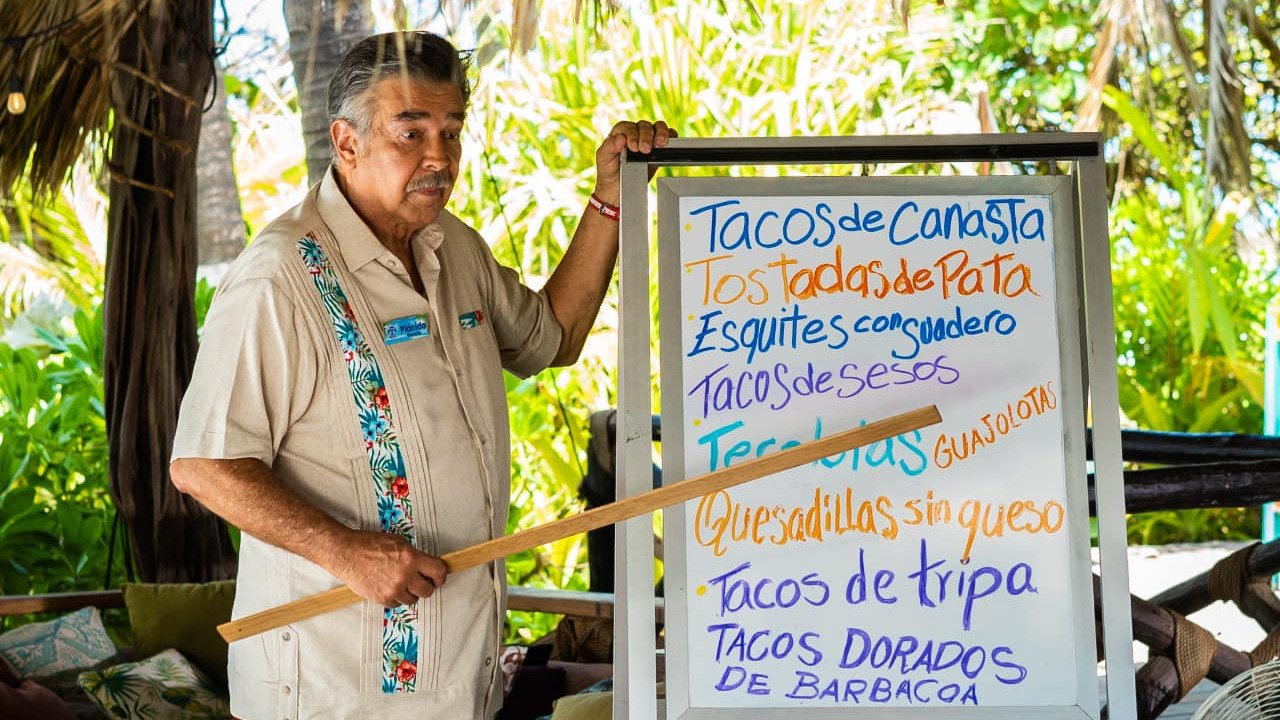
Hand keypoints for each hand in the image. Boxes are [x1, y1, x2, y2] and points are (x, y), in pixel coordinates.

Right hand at [328, 528, 446, 606]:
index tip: (439, 578)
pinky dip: (396, 598)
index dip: (441, 576)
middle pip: (427, 590)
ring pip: (412, 600)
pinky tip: (390, 587)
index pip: (438, 571)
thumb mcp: (398, 542)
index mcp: (411, 558)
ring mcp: (393, 589)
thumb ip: (414, 555)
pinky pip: (397, 604)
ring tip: (402, 583)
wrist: (347, 553)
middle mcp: (404, 575)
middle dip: (427, 586)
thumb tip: (426, 565)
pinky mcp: (382, 598)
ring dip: (410, 593)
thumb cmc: (369, 545)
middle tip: (422, 582)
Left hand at [593, 120, 677, 203]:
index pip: (629, 127)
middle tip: (645, 150)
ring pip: (658, 127)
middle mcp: (634, 133)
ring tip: (659, 144)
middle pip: (644, 126)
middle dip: (646, 136)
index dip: (633, 135)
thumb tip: (620, 138)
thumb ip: (609, 147)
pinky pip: (668, 136)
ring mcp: (647, 139)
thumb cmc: (608, 171)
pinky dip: (671, 136)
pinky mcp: (658, 149)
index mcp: (620, 132)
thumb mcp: (603, 159)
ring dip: (661, 133)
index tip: (634, 147)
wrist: (617, 189)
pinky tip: (668, 144)